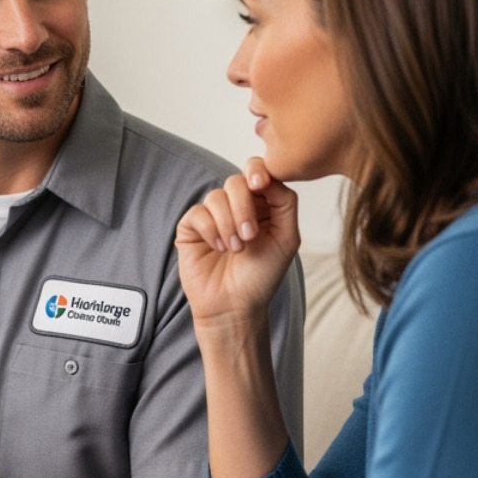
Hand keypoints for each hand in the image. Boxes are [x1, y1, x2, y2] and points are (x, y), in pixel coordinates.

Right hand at [176, 158, 299, 332]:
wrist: (235, 306)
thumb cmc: (261, 276)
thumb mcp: (286, 238)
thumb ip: (285, 202)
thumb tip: (269, 176)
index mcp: (261, 205)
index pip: (257, 172)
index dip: (257, 172)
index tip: (260, 186)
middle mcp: (235, 206)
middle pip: (236, 182)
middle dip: (244, 207)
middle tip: (250, 236)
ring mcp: (212, 216)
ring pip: (216, 197)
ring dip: (228, 224)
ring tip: (235, 249)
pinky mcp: (191, 228)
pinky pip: (197, 213)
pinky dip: (210, 230)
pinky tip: (218, 248)